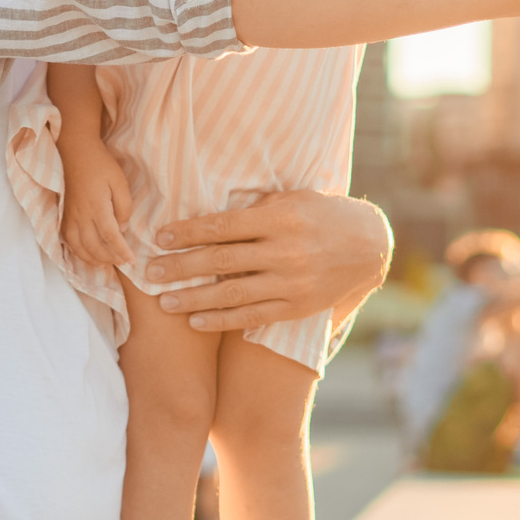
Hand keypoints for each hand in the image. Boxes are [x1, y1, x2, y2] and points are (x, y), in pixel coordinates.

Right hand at [59, 138, 135, 266]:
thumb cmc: (100, 165)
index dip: (121, 252)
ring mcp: (70, 217)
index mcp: (97, 206)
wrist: (75, 152)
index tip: (132, 262)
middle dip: (109, 259)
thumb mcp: (120, 182)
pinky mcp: (64, 216)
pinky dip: (79, 253)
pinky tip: (89, 255)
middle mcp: (81, 216)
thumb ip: (124, 207)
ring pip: (79, 248)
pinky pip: (69, 242)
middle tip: (123, 262)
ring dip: (94, 260)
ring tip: (107, 263)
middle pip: (94, 247)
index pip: (110, 237)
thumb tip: (122, 229)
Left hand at [145, 190, 391, 333]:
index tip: (159, 237)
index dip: (188, 232)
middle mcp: (285, 251)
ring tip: (164, 301)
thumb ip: (256, 208)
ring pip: (232, 293)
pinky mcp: (296, 306)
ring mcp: (291, 282)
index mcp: (280, 218)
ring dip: (194, 297)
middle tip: (150, 271)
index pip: (223, 225)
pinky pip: (253, 315)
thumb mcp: (293, 199)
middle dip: (181, 266)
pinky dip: (222, 319)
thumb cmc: (322, 214)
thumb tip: (211, 216)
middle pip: (221, 259)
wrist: (370, 246)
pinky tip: (196, 320)